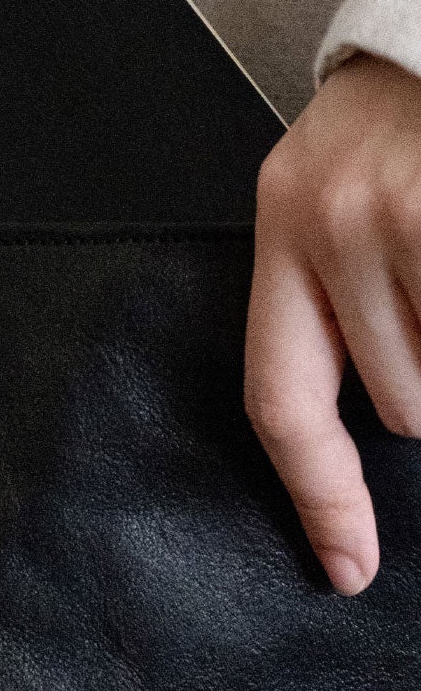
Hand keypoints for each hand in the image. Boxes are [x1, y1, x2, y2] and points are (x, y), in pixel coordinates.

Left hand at [246, 52, 420, 594]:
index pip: (282, 398)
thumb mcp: (336, 195)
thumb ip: (338, 302)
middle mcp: (335, 221)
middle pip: (400, 404)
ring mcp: (408, 213)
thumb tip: (382, 433)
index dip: (320, 497)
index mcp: (285, 226)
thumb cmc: (402, 121)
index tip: (348, 569)